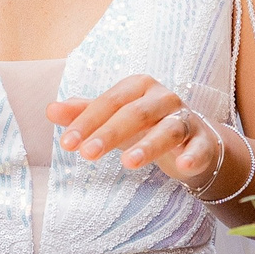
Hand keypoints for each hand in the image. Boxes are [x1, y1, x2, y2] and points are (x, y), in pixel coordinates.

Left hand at [50, 75, 223, 186]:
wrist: (193, 138)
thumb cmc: (145, 125)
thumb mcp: (113, 118)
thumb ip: (84, 113)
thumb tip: (50, 110)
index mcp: (139, 87)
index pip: (110, 101)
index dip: (87, 121)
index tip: (67, 143)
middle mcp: (164, 98)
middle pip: (136, 113)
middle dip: (110, 133)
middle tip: (86, 154)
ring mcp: (186, 118)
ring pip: (168, 129)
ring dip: (149, 145)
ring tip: (127, 163)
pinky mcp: (204, 140)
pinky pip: (200, 146)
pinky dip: (193, 155)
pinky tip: (183, 167)